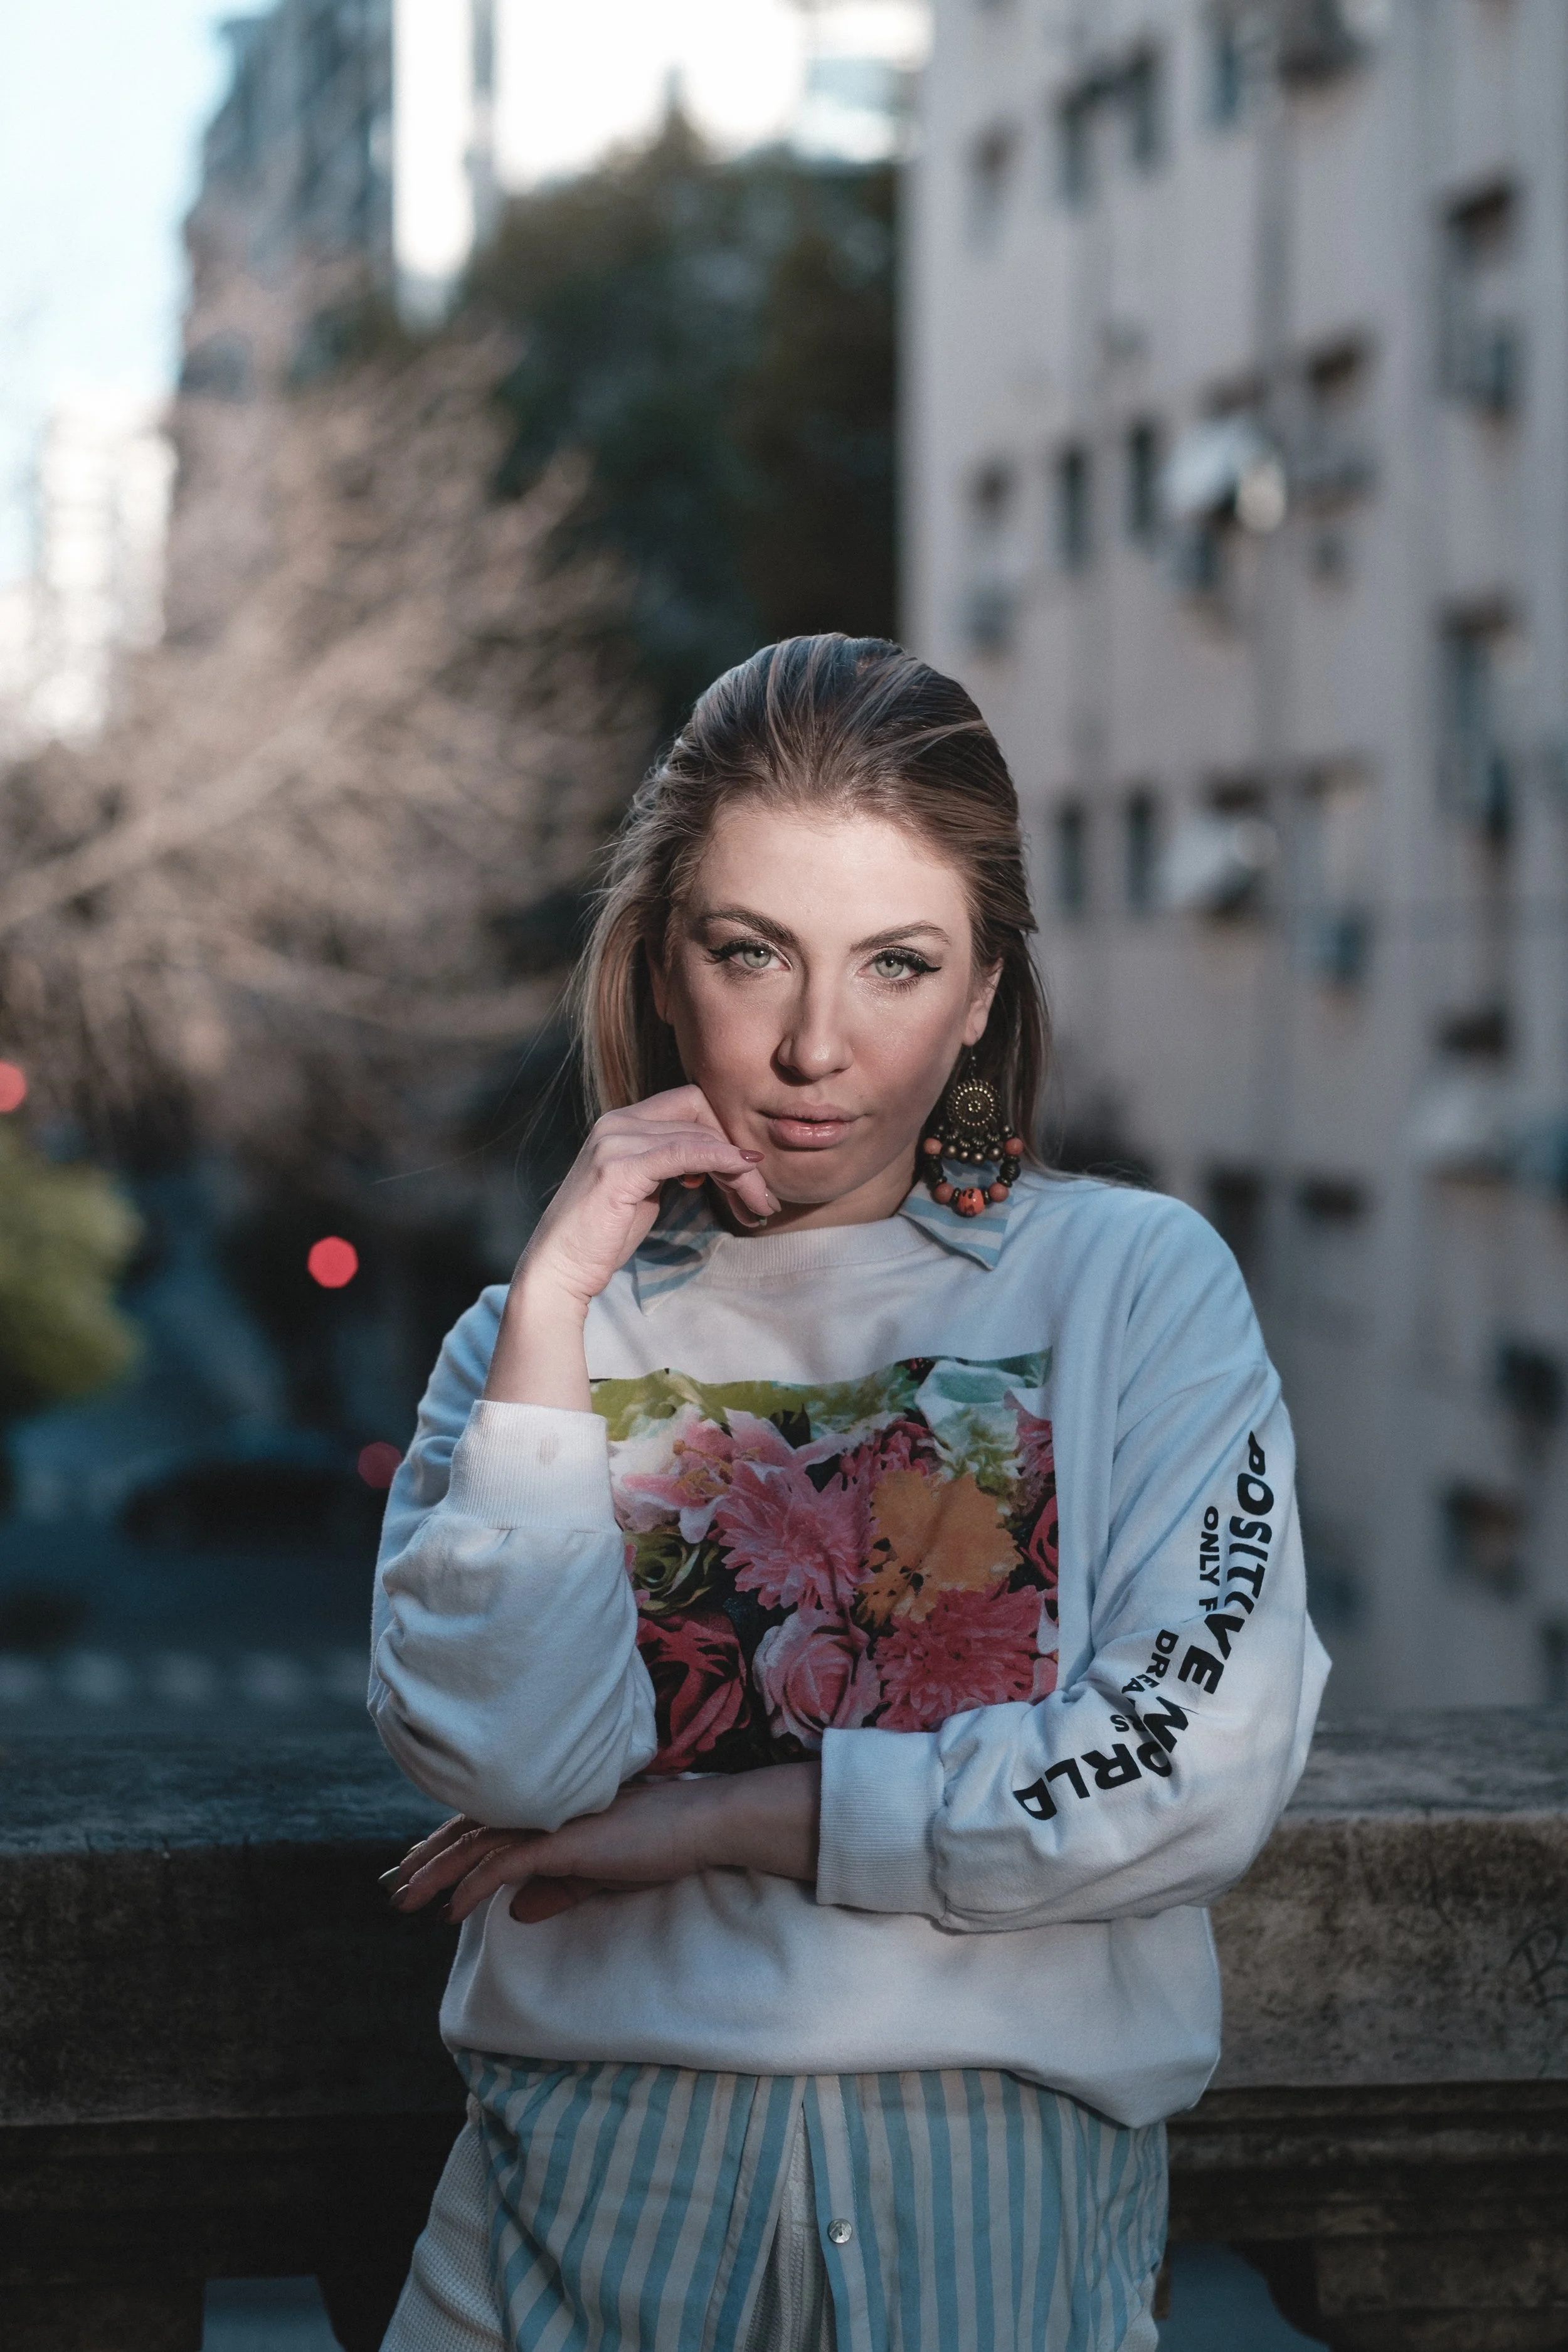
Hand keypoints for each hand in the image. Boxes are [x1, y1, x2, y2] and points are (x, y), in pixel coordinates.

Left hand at [384, 1765, 820, 1924]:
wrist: (701, 1822)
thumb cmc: (660, 1842)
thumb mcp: (598, 1872)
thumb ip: (557, 1887)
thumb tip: (514, 1911)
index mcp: (551, 1805)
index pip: (486, 1822)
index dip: (448, 1843)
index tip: (418, 1866)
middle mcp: (544, 1804)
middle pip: (470, 1829)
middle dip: (427, 1859)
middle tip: (394, 1886)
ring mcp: (552, 1819)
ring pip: (477, 1846)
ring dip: (435, 1875)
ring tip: (405, 1900)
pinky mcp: (563, 1841)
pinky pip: (504, 1865)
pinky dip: (472, 1887)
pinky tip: (450, 1910)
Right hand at [484, 1086, 779, 1408]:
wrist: (559, 1269)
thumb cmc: (602, 1236)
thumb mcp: (644, 1190)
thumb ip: (672, 1165)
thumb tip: (717, 1158)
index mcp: (623, 1122)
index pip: (691, 1103)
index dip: (725, 1132)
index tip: (747, 1172)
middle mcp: (618, 1122)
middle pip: (700, 1113)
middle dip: (738, 1151)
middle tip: (760, 1195)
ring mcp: (616, 1141)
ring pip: (700, 1135)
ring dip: (740, 1170)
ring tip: (757, 1203)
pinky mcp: (619, 1169)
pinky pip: (686, 1152)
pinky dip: (722, 1162)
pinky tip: (742, 1179)